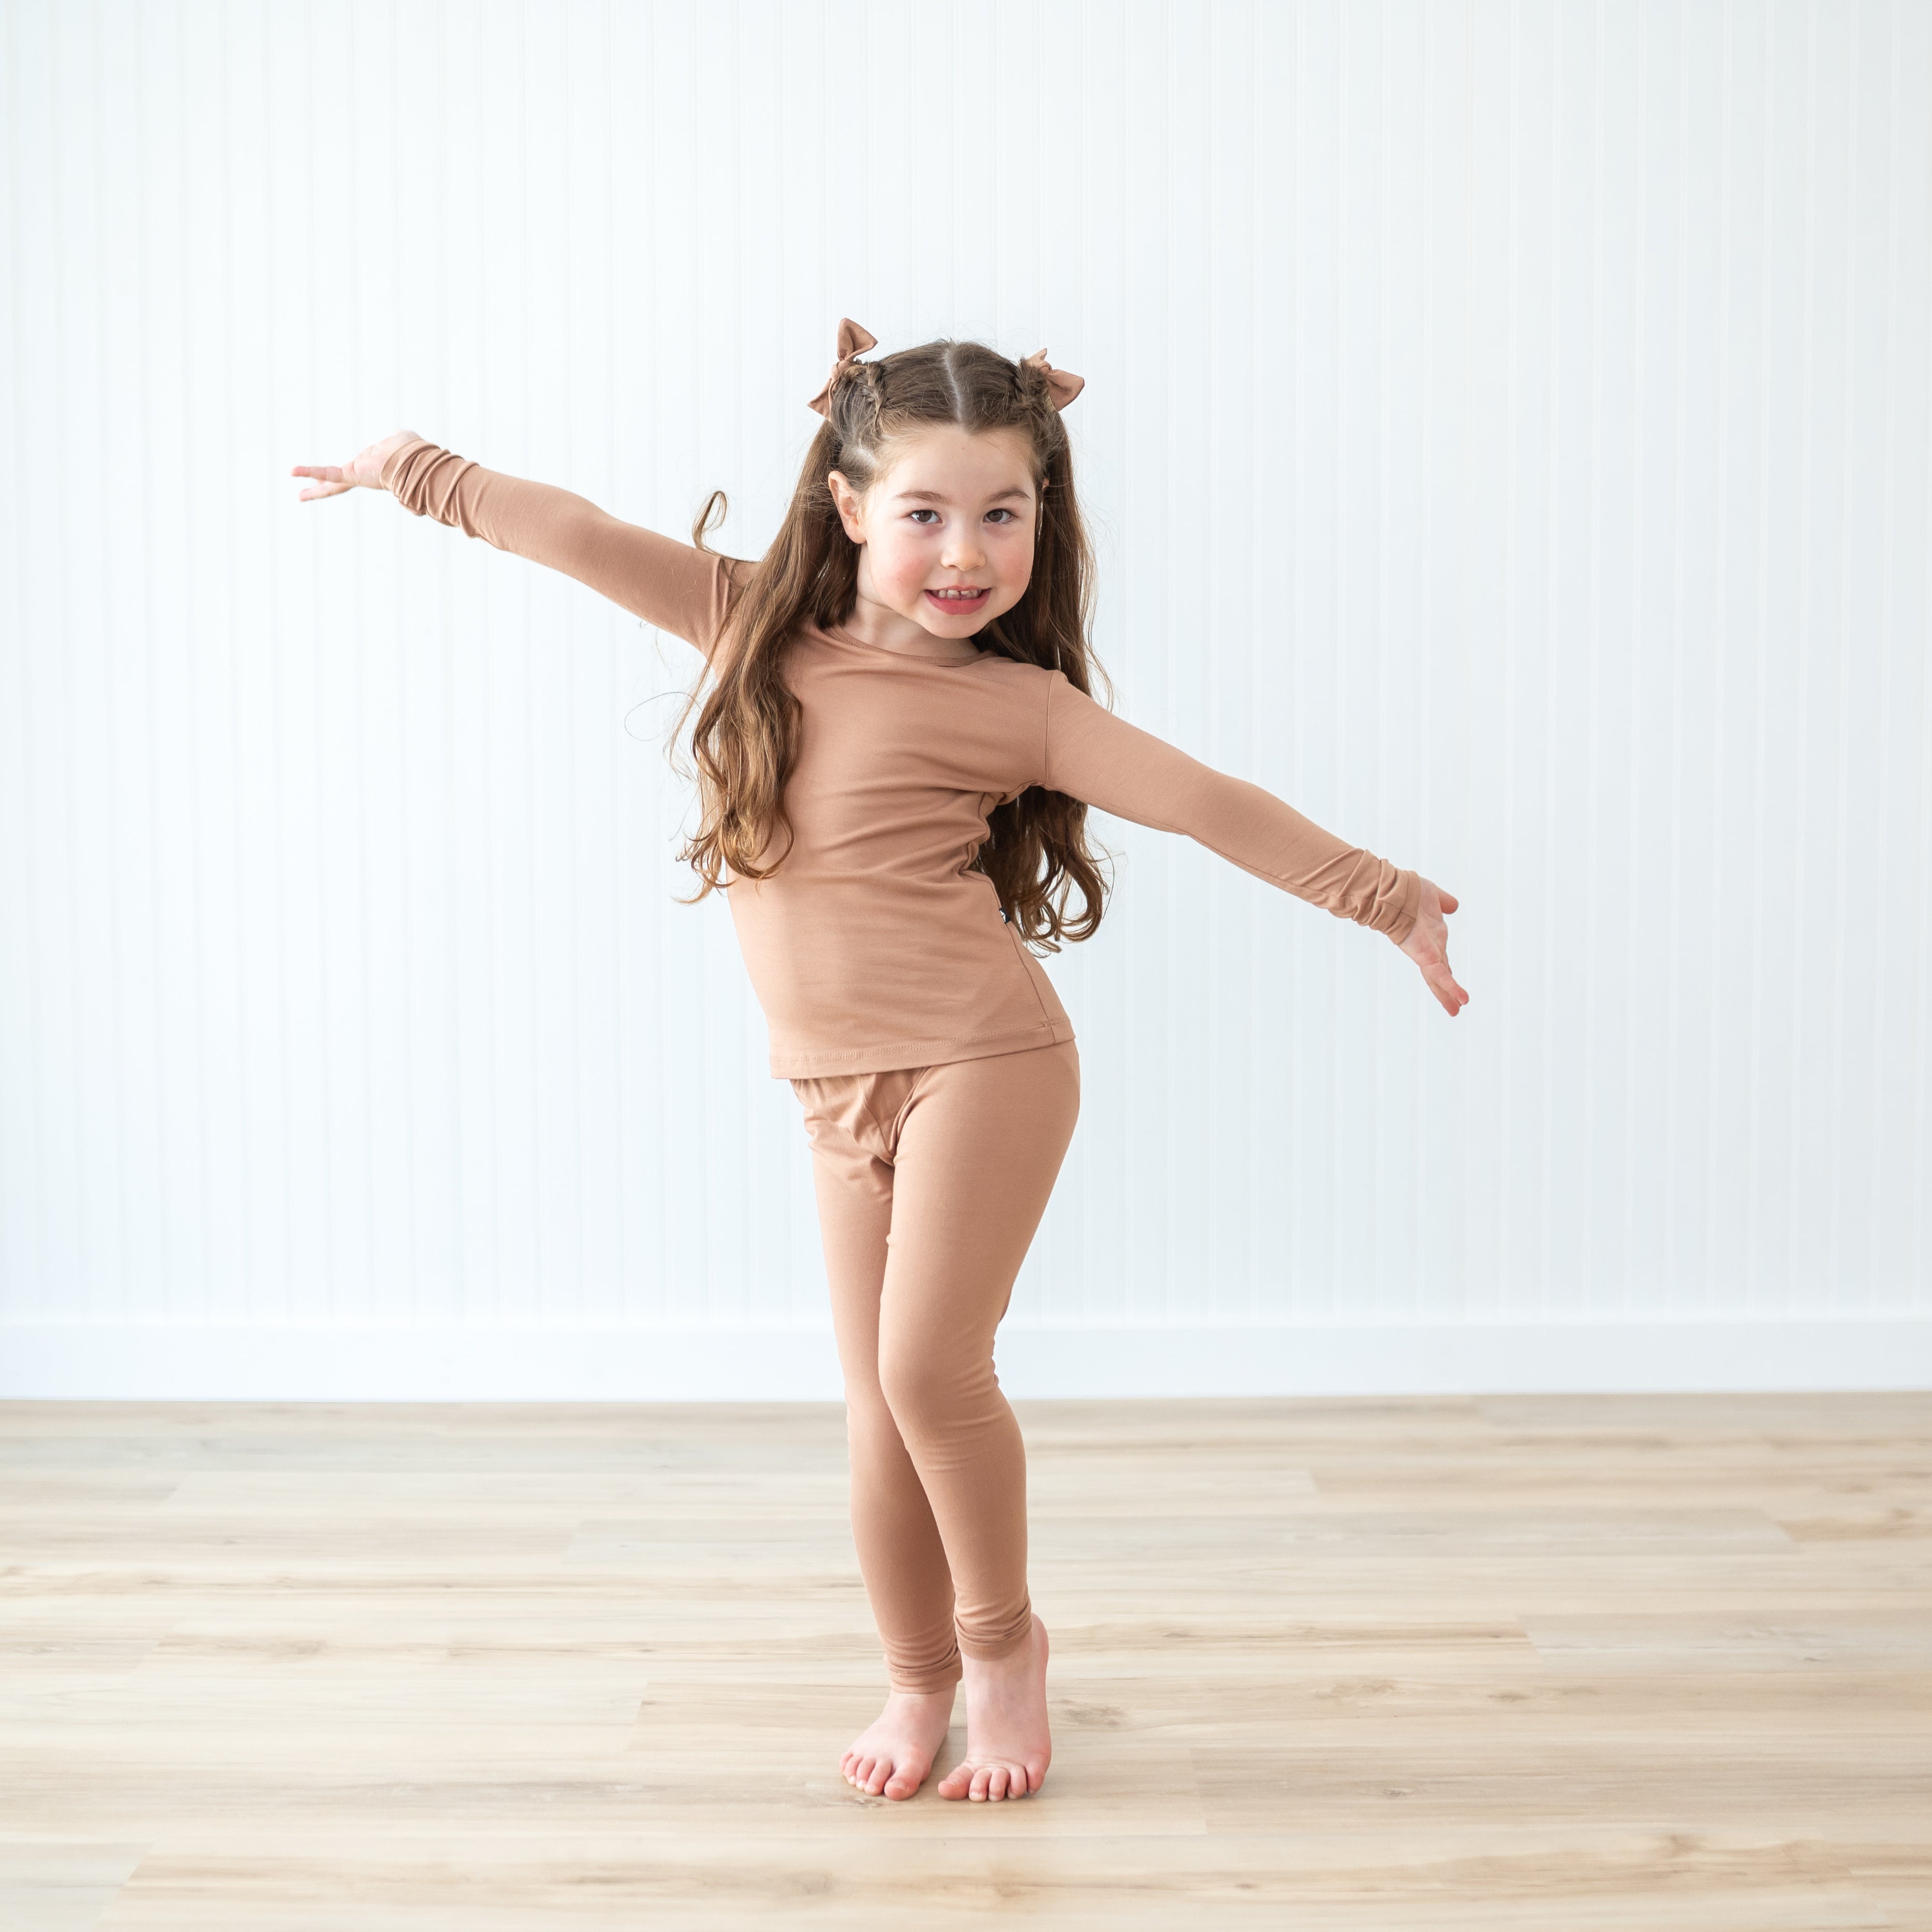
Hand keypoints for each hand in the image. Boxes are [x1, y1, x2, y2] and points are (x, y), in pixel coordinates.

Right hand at [290, 429, 422, 500]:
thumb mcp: (402, 442)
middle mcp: (363, 473)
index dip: (346, 471)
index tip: (339, 474)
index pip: (355, 469)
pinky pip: (328, 473)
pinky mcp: (351, 475)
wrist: (415, 462)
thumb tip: (397, 443)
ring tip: (313, 494)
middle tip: (304, 494)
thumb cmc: (412, 451)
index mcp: (374, 467)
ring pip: (337, 479)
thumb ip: (397, 442)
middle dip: (322, 488)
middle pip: (339, 483)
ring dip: (326, 488)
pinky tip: (292, 472)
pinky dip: (309, 471)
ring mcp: (356, 475)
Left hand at [1398, 877, 1468, 1016]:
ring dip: (1447, 994)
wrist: (1395, 890)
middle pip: (1440, 974)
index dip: (1447, 972)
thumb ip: (1444, 902)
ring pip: (1439, 978)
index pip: (1441, 959)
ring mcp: (1426, 952)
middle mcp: (1429, 947)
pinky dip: (1450, 986)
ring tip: (1455, 1010)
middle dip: (1446, 991)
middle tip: (1454, 1009)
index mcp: (1432, 937)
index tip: (1452, 982)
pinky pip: (1440, 973)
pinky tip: (1461, 998)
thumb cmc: (1410, 890)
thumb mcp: (1434, 897)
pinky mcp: (1425, 955)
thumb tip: (1454, 906)